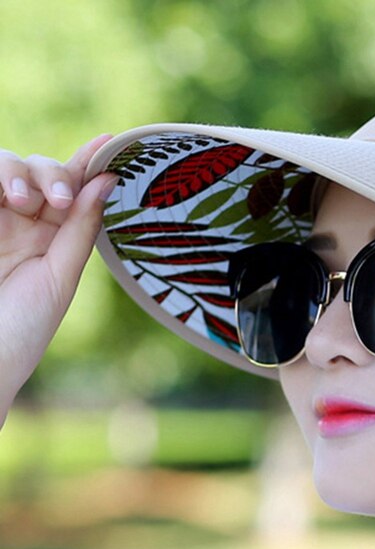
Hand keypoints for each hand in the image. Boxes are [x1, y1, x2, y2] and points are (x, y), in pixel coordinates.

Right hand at [0, 134, 117, 425]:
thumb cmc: (25, 327)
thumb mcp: (60, 276)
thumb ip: (79, 229)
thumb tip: (107, 180)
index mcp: (51, 237)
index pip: (70, 189)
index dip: (86, 162)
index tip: (109, 141)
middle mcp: (20, 223)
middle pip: (36, 170)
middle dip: (48, 174)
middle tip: (54, 203)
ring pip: (1, 167)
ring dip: (15, 173)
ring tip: (22, 203)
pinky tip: (4, 194)